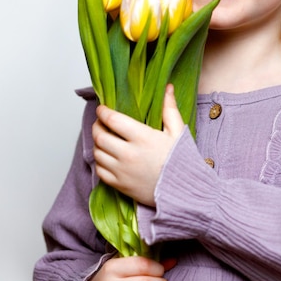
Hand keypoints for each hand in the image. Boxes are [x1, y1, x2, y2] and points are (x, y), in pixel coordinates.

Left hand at [92, 84, 184, 205]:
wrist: (183, 193)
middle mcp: (128, 154)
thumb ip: (169, 108)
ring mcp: (122, 171)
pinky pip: (100, 170)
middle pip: (100, 135)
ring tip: (104, 138)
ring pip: (97, 152)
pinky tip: (107, 157)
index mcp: (142, 137)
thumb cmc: (181, 161)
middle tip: (101, 122)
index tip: (102, 108)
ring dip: (98, 143)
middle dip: (97, 125)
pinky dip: (99, 161)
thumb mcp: (178, 132)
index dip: (103, 112)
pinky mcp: (119, 185)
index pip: (113, 120)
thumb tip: (167, 87)